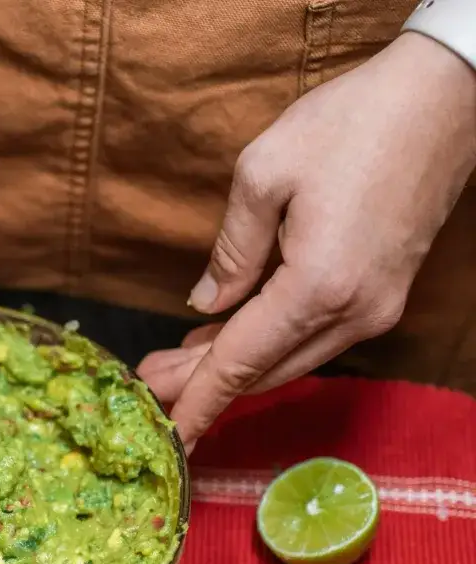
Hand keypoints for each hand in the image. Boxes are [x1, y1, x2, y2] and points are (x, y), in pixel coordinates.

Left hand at [137, 31, 475, 450]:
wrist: (445, 97)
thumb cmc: (352, 122)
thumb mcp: (262, 174)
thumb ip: (230, 252)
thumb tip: (206, 306)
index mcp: (318, 287)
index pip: (239, 362)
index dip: (196, 402)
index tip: (165, 437)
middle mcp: (353, 312)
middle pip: (263, 371)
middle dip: (202, 384)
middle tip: (149, 385)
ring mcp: (375, 308)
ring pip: (289, 359)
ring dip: (233, 366)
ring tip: (176, 364)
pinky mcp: (383, 295)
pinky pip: (313, 338)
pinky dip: (268, 344)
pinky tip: (227, 334)